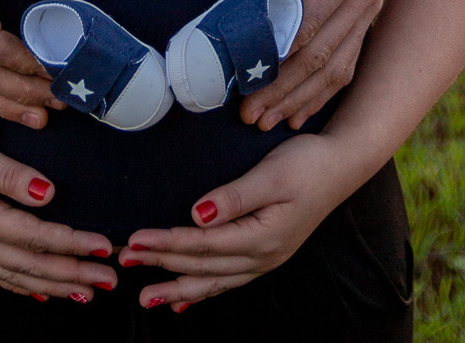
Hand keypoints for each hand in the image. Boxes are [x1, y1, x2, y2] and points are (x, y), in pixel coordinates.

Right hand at [0, 113, 115, 301]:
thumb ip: (11, 176)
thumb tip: (48, 193)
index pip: (37, 238)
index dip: (73, 244)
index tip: (104, 246)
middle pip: (32, 265)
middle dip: (73, 274)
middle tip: (109, 280)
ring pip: (17, 276)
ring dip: (53, 286)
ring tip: (85, 292)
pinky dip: (22, 286)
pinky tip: (38, 293)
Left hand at [121, 132, 360, 309]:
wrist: (341, 167)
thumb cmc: (307, 164)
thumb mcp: (272, 174)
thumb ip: (235, 196)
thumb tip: (197, 214)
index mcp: (260, 237)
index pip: (201, 245)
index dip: (165, 244)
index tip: (134, 241)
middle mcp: (260, 257)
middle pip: (201, 265)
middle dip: (160, 265)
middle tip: (123, 262)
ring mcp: (264, 260)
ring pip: (212, 280)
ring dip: (176, 288)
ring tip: (145, 297)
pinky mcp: (265, 254)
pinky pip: (227, 281)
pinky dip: (203, 291)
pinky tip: (185, 301)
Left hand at [219, 0, 386, 131]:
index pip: (307, 29)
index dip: (276, 61)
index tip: (247, 84)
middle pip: (322, 57)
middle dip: (284, 91)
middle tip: (252, 116)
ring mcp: (371, 11)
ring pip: (338, 68)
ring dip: (304, 99)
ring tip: (272, 122)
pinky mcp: (369, 17)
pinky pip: (349, 62)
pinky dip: (325, 91)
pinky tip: (303, 111)